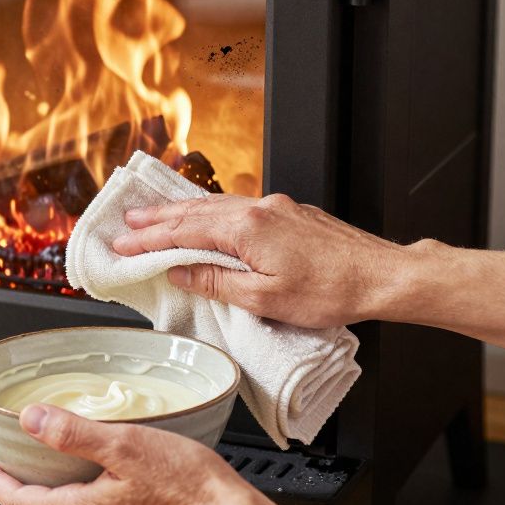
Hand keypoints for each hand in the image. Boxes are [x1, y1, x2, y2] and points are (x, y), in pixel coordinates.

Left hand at [0, 404, 317, 504]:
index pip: (17, 502)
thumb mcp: (124, 447)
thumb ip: (73, 434)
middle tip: (7, 464)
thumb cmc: (188, 489)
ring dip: (48, 492)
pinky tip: (95, 477)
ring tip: (46, 466)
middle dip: (18, 488)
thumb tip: (30, 419)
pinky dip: (78, 495)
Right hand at [111, 193, 419, 327]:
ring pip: (216, 206)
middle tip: (126, 221)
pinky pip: (237, 206)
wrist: (382, 276)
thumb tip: (181, 273)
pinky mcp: (290, 213)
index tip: (122, 243)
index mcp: (248, 228)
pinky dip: (211, 212)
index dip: (148, 238)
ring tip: (155, 216)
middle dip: (157, 217)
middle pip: (195, 211)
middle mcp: (259, 208)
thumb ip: (217, 282)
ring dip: (182, 212)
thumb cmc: (332, 291)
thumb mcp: (265, 298)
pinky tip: (206, 217)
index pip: (184, 231)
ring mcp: (276, 207)